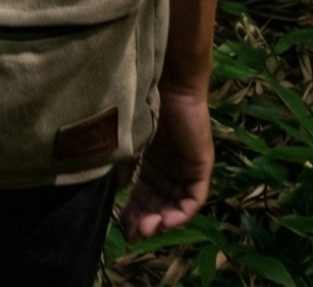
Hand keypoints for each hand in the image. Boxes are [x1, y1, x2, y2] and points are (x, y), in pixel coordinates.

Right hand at [121, 85, 213, 238]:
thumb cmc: (143, 100)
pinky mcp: (202, 166)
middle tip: (132, 233)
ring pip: (176, 204)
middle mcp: (171, 165)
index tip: (120, 225)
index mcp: (153, 158)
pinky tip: (165, 220)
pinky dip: (181, 212)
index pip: (145, 191)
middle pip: (160, 201)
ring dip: (161, 219)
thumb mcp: (128, 137)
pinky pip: (194, 198)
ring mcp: (187, 166)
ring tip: (146, 229)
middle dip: (145, 219)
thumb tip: (111, 189)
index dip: (134, 209)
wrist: (168, 80)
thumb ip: (122, 163)